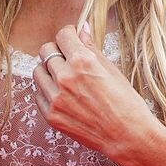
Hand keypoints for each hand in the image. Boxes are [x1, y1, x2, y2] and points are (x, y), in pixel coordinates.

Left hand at [31, 23, 156, 165]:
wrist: (127, 137)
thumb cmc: (126, 103)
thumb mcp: (112, 70)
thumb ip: (91, 48)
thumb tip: (82, 28)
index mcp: (83, 62)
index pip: (63, 35)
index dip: (69, 34)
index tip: (72, 39)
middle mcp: (65, 78)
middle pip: (46, 51)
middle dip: (57, 50)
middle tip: (68, 58)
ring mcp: (56, 98)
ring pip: (38, 71)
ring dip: (49, 70)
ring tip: (64, 78)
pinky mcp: (51, 115)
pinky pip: (38, 94)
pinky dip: (47, 90)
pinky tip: (63, 94)